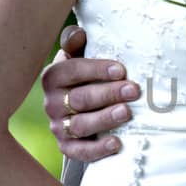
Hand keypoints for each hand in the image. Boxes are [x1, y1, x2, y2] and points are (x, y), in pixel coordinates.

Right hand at [41, 25, 140, 162]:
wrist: (80, 109)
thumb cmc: (85, 77)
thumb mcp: (79, 56)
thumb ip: (76, 43)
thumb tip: (78, 33)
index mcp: (53, 77)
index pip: (71, 71)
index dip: (96, 70)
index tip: (121, 69)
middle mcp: (52, 103)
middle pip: (79, 99)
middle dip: (108, 94)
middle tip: (133, 90)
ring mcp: (58, 126)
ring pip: (80, 125)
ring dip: (105, 119)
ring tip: (127, 112)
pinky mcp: (66, 147)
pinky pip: (79, 152)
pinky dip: (98, 149)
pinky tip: (116, 143)